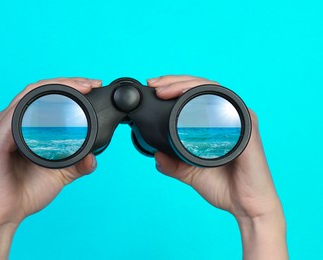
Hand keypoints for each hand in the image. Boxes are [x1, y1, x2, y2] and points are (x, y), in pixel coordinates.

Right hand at [0, 77, 101, 259]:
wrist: (6, 212)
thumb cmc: (27, 190)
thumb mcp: (61, 174)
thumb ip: (78, 164)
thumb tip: (94, 157)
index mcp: (28, 124)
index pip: (48, 95)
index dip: (71, 87)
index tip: (94, 85)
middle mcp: (15, 121)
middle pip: (40, 89)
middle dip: (67, 82)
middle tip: (91, 83)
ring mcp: (4, 127)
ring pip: (29, 95)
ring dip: (54, 87)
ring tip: (79, 87)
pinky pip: (14, 115)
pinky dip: (33, 104)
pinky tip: (52, 102)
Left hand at [148, 75, 287, 259]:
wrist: (246, 206)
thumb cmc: (224, 186)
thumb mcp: (190, 172)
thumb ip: (173, 163)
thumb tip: (156, 156)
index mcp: (217, 121)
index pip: (195, 94)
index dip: (174, 86)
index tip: (153, 87)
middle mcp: (229, 115)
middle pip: (202, 86)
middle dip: (175, 81)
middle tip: (154, 84)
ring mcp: (239, 118)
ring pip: (212, 89)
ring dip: (186, 84)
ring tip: (164, 88)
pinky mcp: (246, 126)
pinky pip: (228, 104)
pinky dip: (208, 96)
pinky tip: (189, 96)